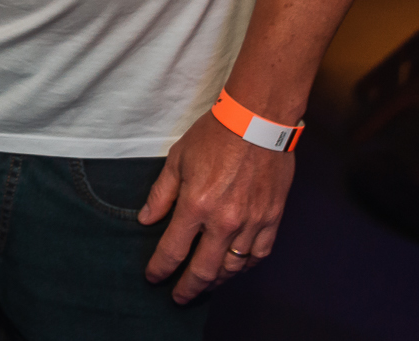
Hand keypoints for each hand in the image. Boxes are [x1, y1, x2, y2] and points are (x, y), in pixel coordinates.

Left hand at [138, 110, 293, 302]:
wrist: (257, 121)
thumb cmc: (214, 136)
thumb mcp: (177, 159)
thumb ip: (161, 194)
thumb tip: (146, 220)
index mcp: (196, 205)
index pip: (173, 250)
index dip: (160, 268)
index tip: (153, 277)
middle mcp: (224, 221)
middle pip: (204, 269)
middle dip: (188, 288)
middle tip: (178, 297)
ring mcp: (251, 222)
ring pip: (233, 267)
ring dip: (216, 281)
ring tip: (205, 285)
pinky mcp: (272, 218)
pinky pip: (259, 254)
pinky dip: (246, 266)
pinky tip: (236, 268)